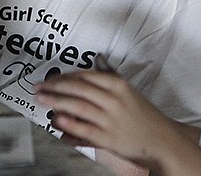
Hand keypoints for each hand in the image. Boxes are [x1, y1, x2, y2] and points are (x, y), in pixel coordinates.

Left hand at [36, 70, 182, 171]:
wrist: (161, 140)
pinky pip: (83, 130)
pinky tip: (57, 121)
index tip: (51, 79)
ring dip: (56, 102)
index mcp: (118, 85)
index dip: (64, 76)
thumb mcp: (129, 90)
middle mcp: (113, 100)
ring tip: (42, 100)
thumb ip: (111, 74)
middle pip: (78, 88)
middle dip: (54, 87)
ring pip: (77, 107)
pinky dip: (68, 125)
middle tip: (39, 88)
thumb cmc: (144, 116)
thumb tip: (98, 59)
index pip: (85, 76)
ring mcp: (110, 119)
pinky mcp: (107, 138)